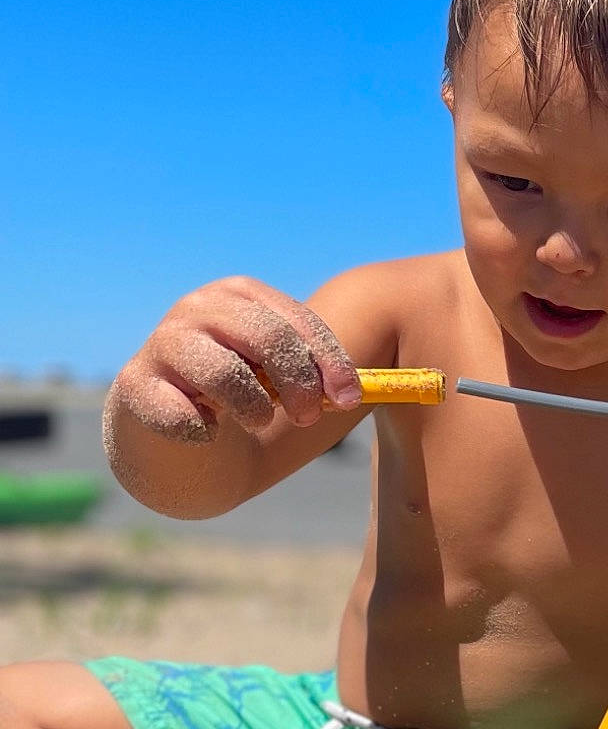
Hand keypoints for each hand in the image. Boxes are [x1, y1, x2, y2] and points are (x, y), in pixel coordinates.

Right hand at [112, 277, 360, 443]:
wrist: (169, 426)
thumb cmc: (238, 391)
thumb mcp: (277, 372)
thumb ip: (311, 372)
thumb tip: (351, 392)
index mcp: (240, 295)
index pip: (295, 322)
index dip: (329, 361)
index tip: (349, 398)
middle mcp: (198, 308)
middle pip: (267, 338)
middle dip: (298, 384)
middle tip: (308, 417)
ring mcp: (163, 343)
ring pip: (225, 376)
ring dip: (253, 409)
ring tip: (254, 419)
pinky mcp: (136, 385)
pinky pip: (183, 416)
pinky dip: (204, 432)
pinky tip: (207, 431)